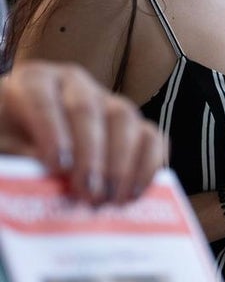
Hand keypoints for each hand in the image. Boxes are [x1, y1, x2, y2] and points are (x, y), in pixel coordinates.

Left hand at [0, 61, 164, 203]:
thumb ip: (24, 159)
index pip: (43, 100)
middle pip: (88, 111)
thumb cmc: (17, 144)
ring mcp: (111, 102)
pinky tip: (134, 193)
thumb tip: (56, 180)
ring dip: (121, 164)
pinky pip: (153, 139)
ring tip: (110, 199)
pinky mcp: (137, 125)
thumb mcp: (8, 148)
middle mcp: (76, 84)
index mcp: (36, 82)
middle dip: (90, 156)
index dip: (52, 134)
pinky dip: (148, 167)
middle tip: (88, 193)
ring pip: (125, 120)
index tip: (58, 169)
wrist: (40, 148)